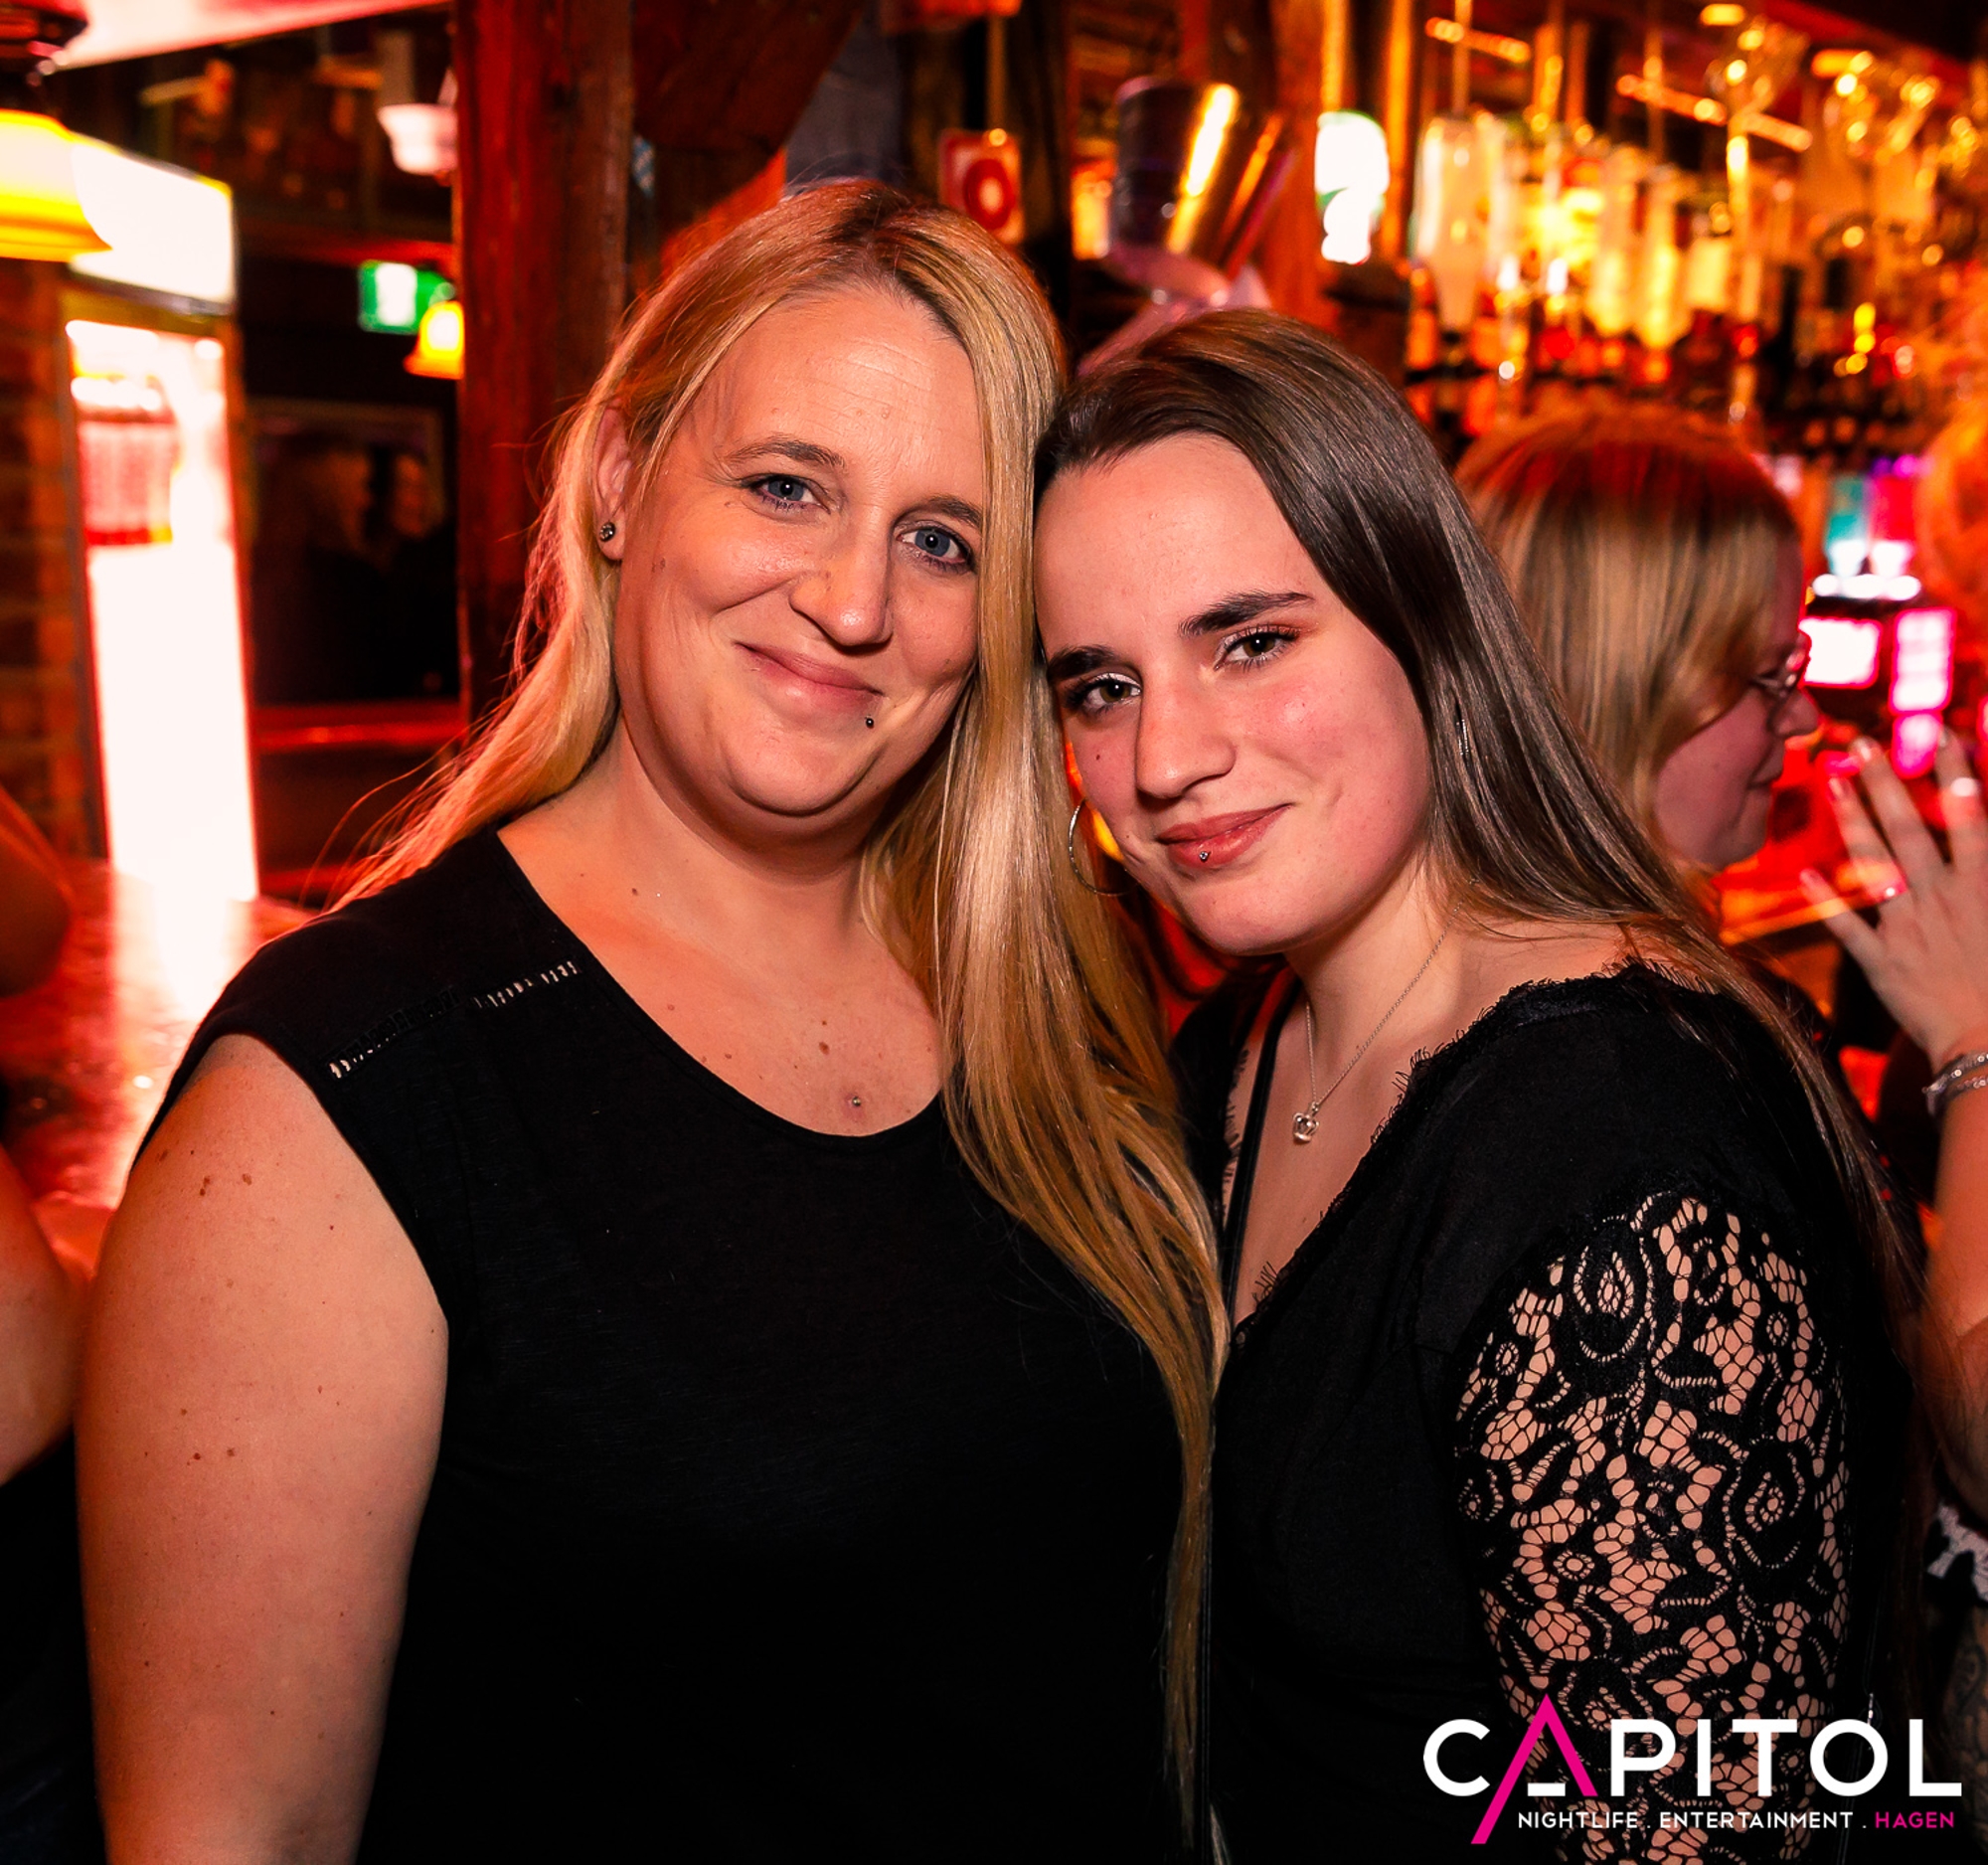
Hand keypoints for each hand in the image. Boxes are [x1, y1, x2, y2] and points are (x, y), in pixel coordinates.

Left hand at [1801, 732, 1987, 1069]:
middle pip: (1908, 828)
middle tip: (1859, 743)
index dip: (1953, 774)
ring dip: (1850, 820)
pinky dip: (1826, 900)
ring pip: (1873, 864)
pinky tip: (1803, 871)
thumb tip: (1984, 834)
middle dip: (1884, 783)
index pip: (1969, 818)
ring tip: (1829, 782)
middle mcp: (1943, 899)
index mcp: (1984, 887)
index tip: (1937, 734)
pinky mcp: (1883, 963)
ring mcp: (1908, 929)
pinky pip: (1848, 927)